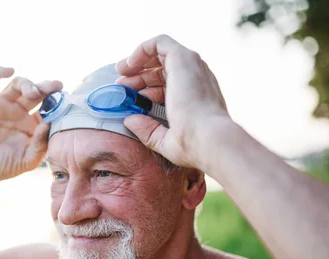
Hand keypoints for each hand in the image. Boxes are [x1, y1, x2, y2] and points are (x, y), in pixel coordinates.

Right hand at [0, 66, 61, 184]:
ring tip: (33, 93)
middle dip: (47, 87)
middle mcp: (18, 112)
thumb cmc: (2, 167)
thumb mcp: (27, 161)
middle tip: (56, 86)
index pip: (48, 107)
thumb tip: (49, 123)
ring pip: (17, 84)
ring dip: (28, 84)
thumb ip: (41, 144)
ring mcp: (1, 105)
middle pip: (36, 92)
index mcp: (31, 124)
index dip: (57, 102)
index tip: (66, 99)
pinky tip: (9, 70)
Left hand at [116, 35, 231, 169]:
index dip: (144, 88)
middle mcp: (195, 78)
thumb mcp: (165, 140)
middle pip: (161, 69)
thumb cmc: (192, 145)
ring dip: (137, 60)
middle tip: (120, 85)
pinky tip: (129, 65)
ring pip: (160, 53)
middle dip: (138, 75)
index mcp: (194, 95)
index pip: (166, 85)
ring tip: (121, 71)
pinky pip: (160, 42)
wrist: (208, 139)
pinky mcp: (184, 58)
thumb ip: (147, 130)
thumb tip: (129, 120)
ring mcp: (191, 67)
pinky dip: (141, 49)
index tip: (127, 97)